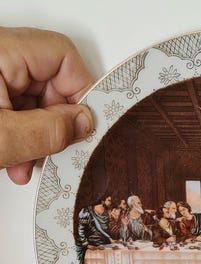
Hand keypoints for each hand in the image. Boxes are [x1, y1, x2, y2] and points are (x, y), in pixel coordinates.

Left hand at [0, 27, 93, 183]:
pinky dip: (20, 135)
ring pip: (33, 101)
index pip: (62, 57)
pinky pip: (14, 109)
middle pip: (50, 82)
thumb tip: (84, 124)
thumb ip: (48, 131)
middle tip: (56, 151)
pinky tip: (15, 159)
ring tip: (28, 163)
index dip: (81, 92)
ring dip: (38, 136)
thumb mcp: (1, 138)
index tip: (86, 125)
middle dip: (56, 124)